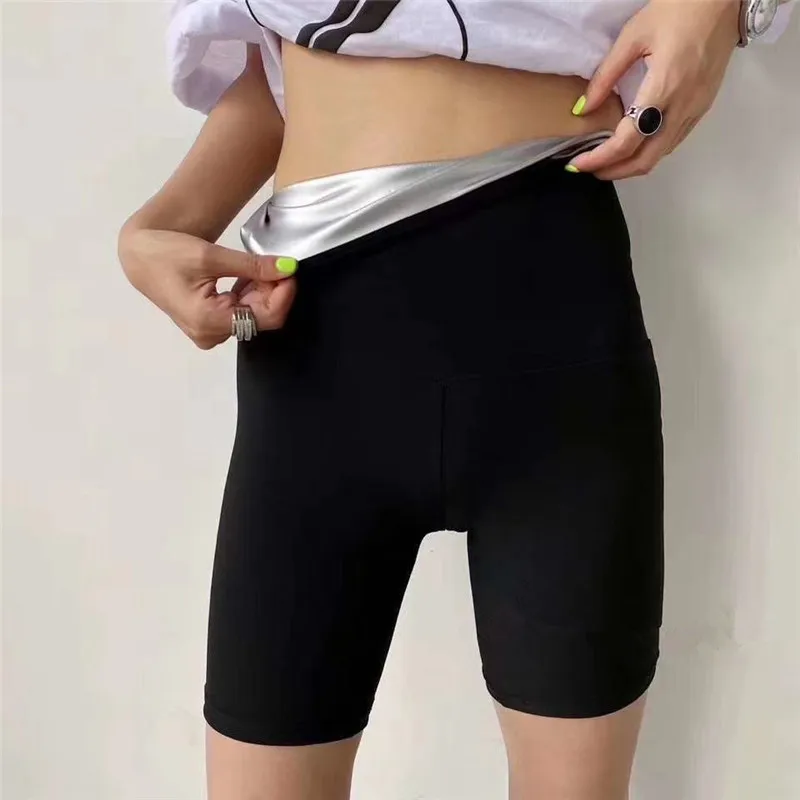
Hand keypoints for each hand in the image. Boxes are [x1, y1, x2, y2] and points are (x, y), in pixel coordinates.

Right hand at [119, 224, 297, 348]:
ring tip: (258, 267)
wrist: (140, 255)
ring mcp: (210, 332)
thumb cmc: (167, 253)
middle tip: (276, 263)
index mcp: (209, 321)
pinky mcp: (210, 325)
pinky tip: (247, 277)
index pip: (266, 317)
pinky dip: (250, 295)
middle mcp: (211, 334)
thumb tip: (288, 267)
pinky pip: (242, 313)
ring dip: (262, 291)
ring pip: (254, 315)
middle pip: (261, 318)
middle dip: (273, 291)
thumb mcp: (211, 256)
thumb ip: (252, 265)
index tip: (290, 269)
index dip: (284, 294)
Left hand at [567, 0, 740, 178]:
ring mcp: (696, 109)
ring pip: (661, 154)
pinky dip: (650, 151)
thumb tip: (584, 108)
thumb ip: (606, 75)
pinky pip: (673, 141)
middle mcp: (682, 106)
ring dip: (631, 165)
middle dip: (615, 171)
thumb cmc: (679, 9)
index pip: (627, 140)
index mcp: (664, 87)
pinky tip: (633, 145)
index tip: (578, 164)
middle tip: (589, 169)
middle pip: (646, 159)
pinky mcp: (702, 107)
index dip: (600, 158)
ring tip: (606, 160)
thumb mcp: (633, 35)